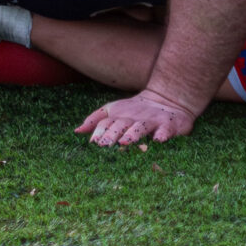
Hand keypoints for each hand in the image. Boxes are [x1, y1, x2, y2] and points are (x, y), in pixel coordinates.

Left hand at [75, 88, 199, 147]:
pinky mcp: (168, 125)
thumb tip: (77, 130)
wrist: (167, 100)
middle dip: (112, 134)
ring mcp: (151, 120)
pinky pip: (165, 129)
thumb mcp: (114, 111)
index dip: (100, 131)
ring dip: (133, 134)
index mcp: (119, 115)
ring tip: (126, 142)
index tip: (94, 142)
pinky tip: (158, 140)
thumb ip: (96, 120)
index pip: (106, 122)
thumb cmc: (135, 111)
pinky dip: (162, 134)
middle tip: (105, 144)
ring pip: (140, 127)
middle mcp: (133, 117)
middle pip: (121, 125)